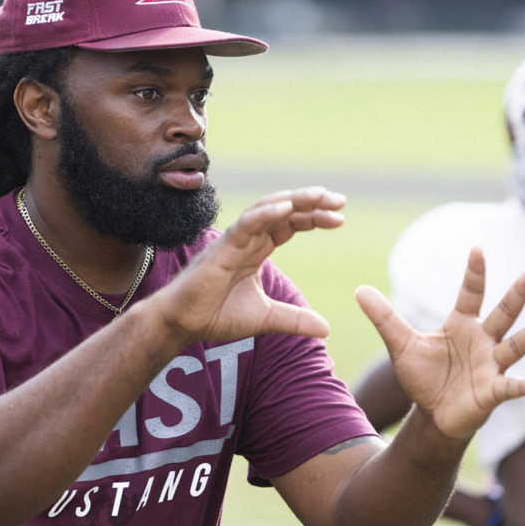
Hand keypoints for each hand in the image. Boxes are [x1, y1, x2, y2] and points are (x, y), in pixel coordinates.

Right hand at [156, 187, 345, 343]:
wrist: (184, 324)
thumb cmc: (217, 315)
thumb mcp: (267, 318)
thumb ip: (295, 320)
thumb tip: (326, 329)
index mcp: (257, 249)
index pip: (290, 224)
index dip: (314, 218)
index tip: (340, 219)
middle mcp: (248, 239)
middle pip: (283, 211)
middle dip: (311, 203)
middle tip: (339, 201)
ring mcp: (234, 240)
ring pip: (267, 209)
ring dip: (294, 200)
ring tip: (320, 196)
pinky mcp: (221, 248)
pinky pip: (245, 224)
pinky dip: (265, 214)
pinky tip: (286, 208)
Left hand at [355, 246, 524, 439]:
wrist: (432, 413)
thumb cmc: (423, 376)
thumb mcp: (400, 344)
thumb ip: (384, 317)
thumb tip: (359, 289)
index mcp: (462, 325)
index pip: (471, 293)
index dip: (474, 273)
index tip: (478, 248)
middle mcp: (483, 340)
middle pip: (503, 312)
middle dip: (517, 293)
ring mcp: (492, 365)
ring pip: (517, 345)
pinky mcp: (493, 391)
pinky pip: (511, 387)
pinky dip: (523, 386)